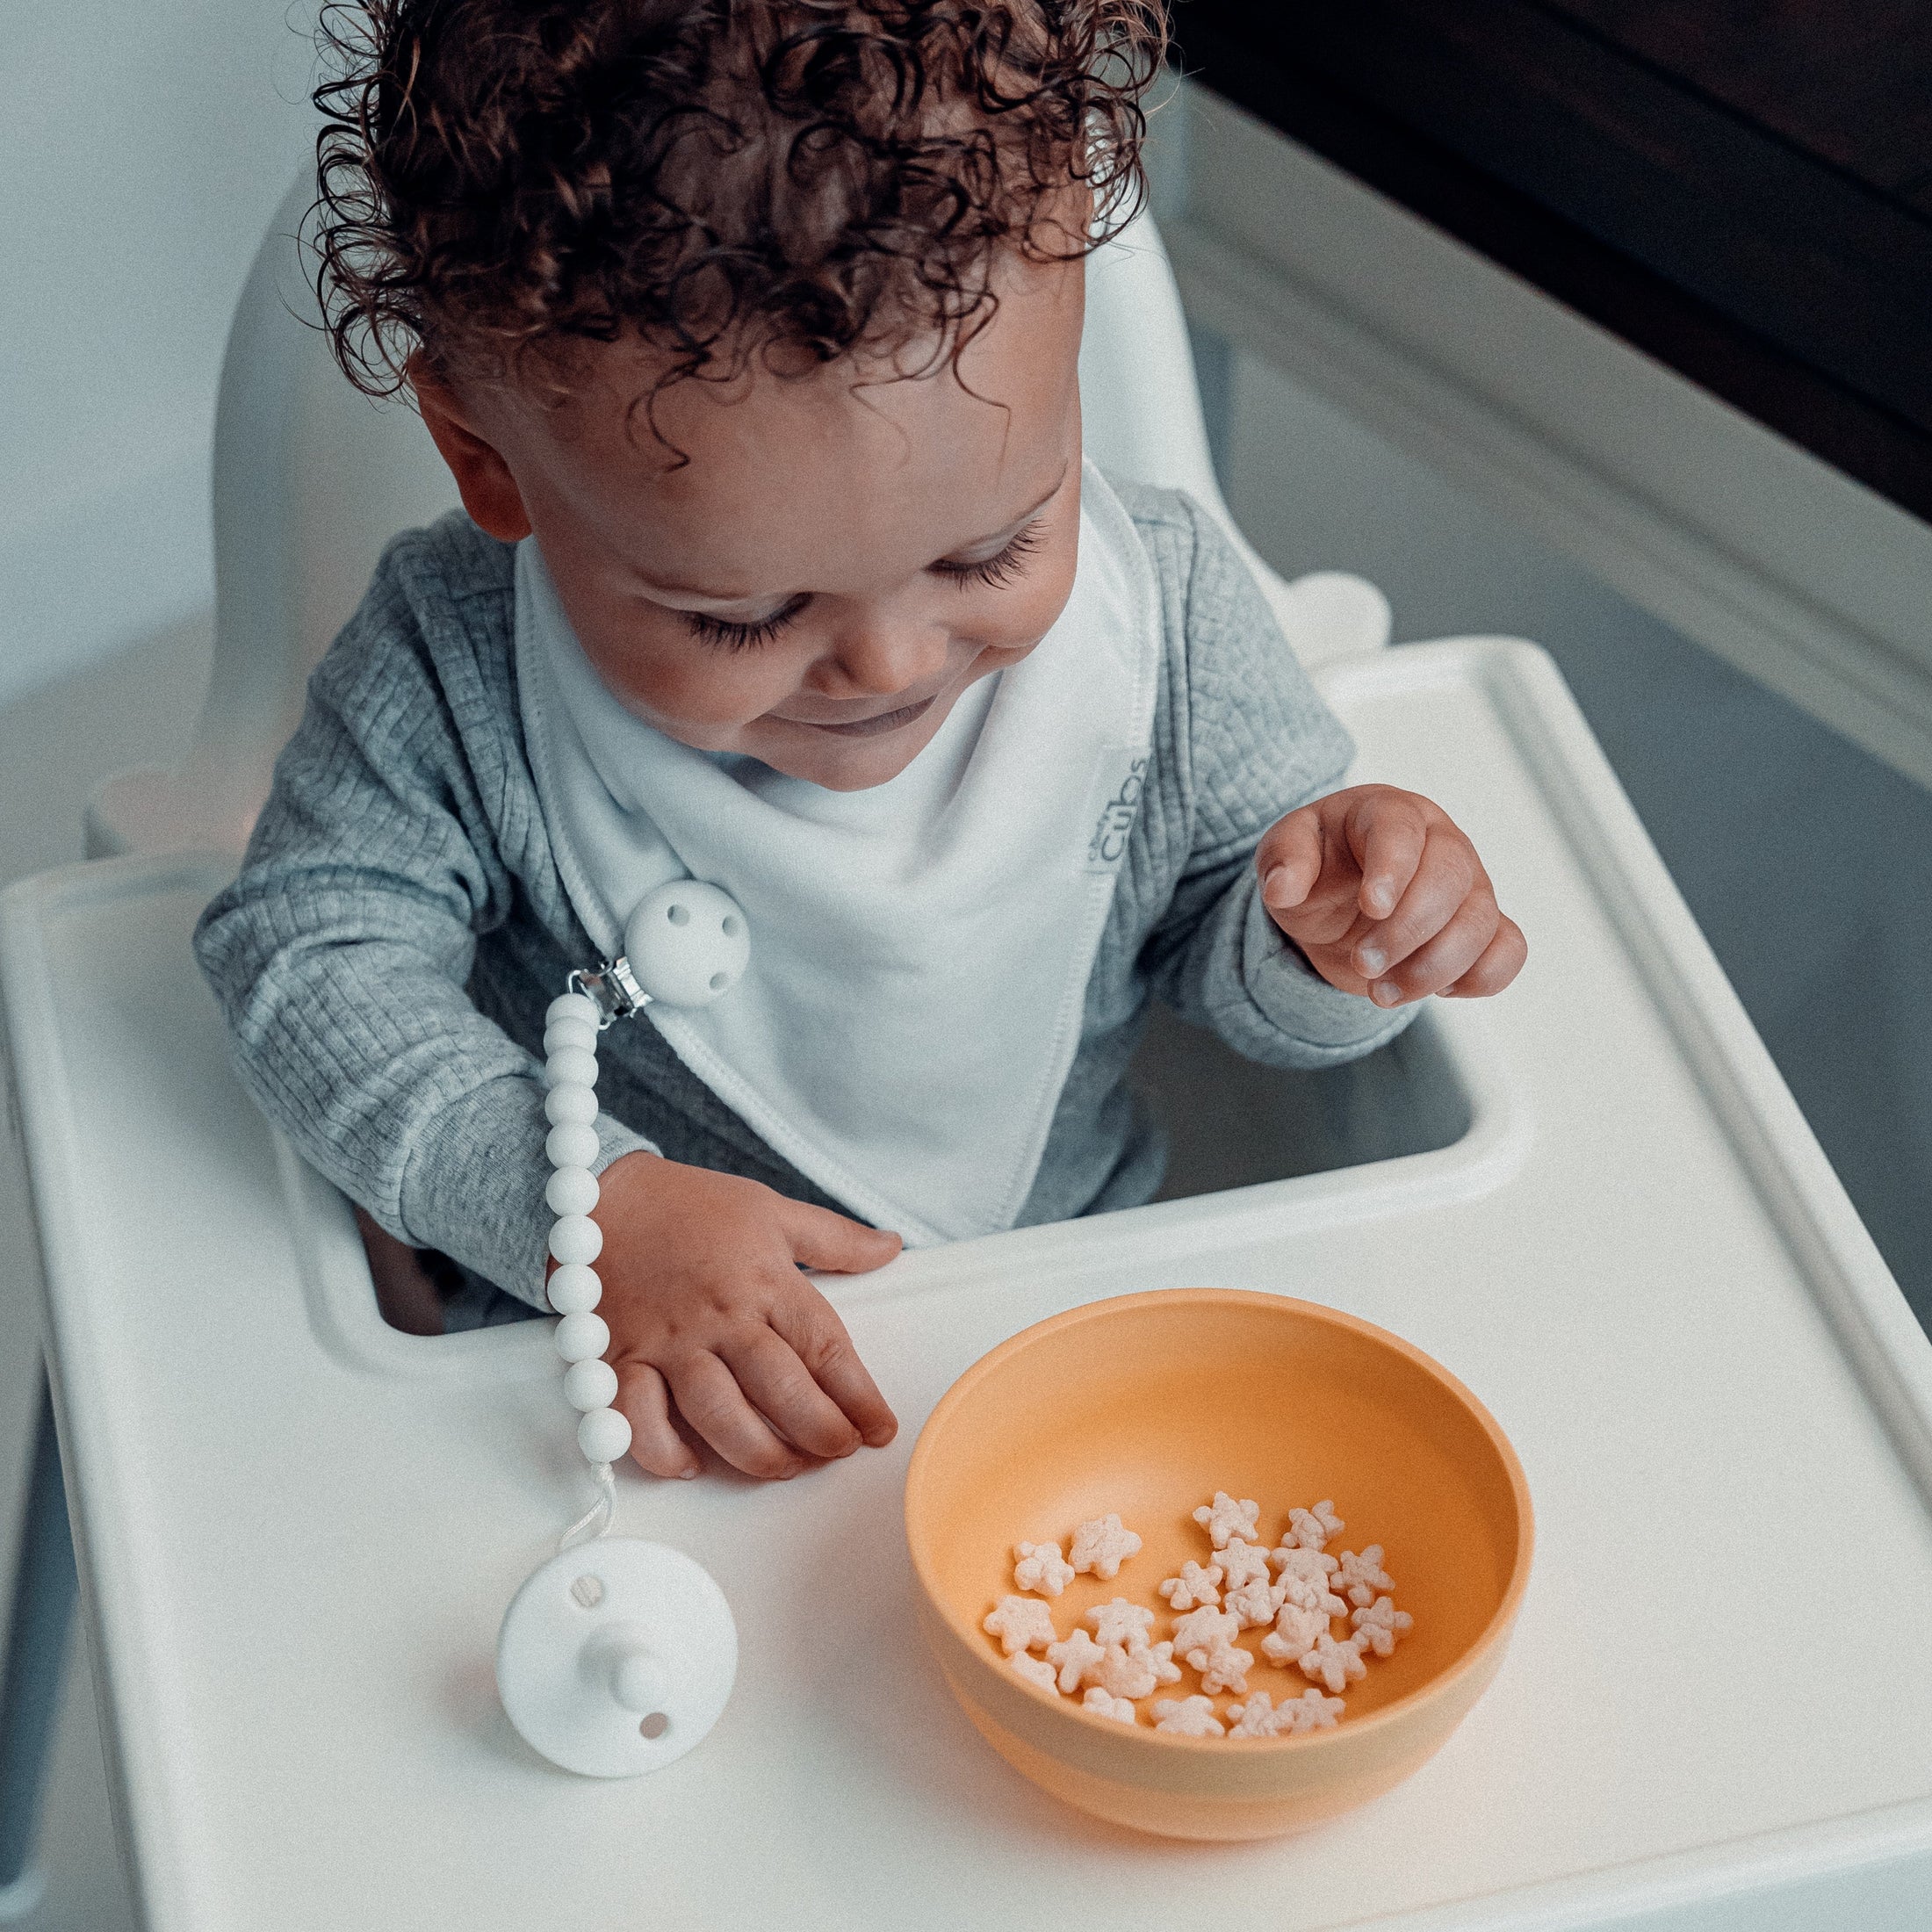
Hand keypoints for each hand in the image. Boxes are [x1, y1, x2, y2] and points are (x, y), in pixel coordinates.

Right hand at [586, 1153, 901, 1480]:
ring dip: (757, 1453)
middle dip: (820, 1432)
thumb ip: (836, 1239)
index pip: (825, 1348)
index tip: (880, 1428)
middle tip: (840, 1451)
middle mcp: (720, 1316)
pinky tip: (692, 1465)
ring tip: (784, 1467)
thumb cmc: (692, 1205)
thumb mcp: (772, 1209)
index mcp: (765, 1280)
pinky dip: (663, 1452)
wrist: (605, 1196)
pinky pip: (638, 1421)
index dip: (860, 1397)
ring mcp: (668, 1342)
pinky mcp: (620, 1359)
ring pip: (719, 1414)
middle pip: (781, 1390)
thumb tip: (892, 1246)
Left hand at [1255, 784, 1524, 1005]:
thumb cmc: (1319, 864)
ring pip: (1481, 922)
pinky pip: (1509, 951)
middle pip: (1449, 879)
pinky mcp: (1484, 928)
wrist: (1340, 899)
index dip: (1392, 869)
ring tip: (1382, 992)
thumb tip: (1283, 887)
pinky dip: (1482, 977)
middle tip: (1363, 964)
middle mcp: (1442, 842)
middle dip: (1407, 931)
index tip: (1371, 907)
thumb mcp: (1286, 853)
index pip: (1402, 830)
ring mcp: (1471, 885)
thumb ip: (1283, 860)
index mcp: (1390, 813)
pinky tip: (1439, 992)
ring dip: (1434, 967)